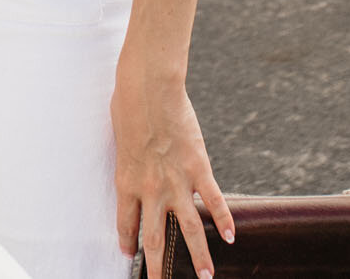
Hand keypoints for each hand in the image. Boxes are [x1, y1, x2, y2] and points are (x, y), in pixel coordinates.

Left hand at [113, 60, 233, 278]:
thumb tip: (132, 164)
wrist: (148, 88)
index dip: (127, 242)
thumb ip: (128, 160)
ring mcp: (176, 181)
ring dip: (198, 256)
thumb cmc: (127, 106)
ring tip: (206, 277)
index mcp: (126, 182)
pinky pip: (214, 201)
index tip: (128, 256)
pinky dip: (224, 220)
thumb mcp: (119, 139)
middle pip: (154, 238)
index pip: (126, 224)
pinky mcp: (198, 168)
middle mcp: (151, 189)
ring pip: (188, 229)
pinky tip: (231, 238)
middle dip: (158, 267)